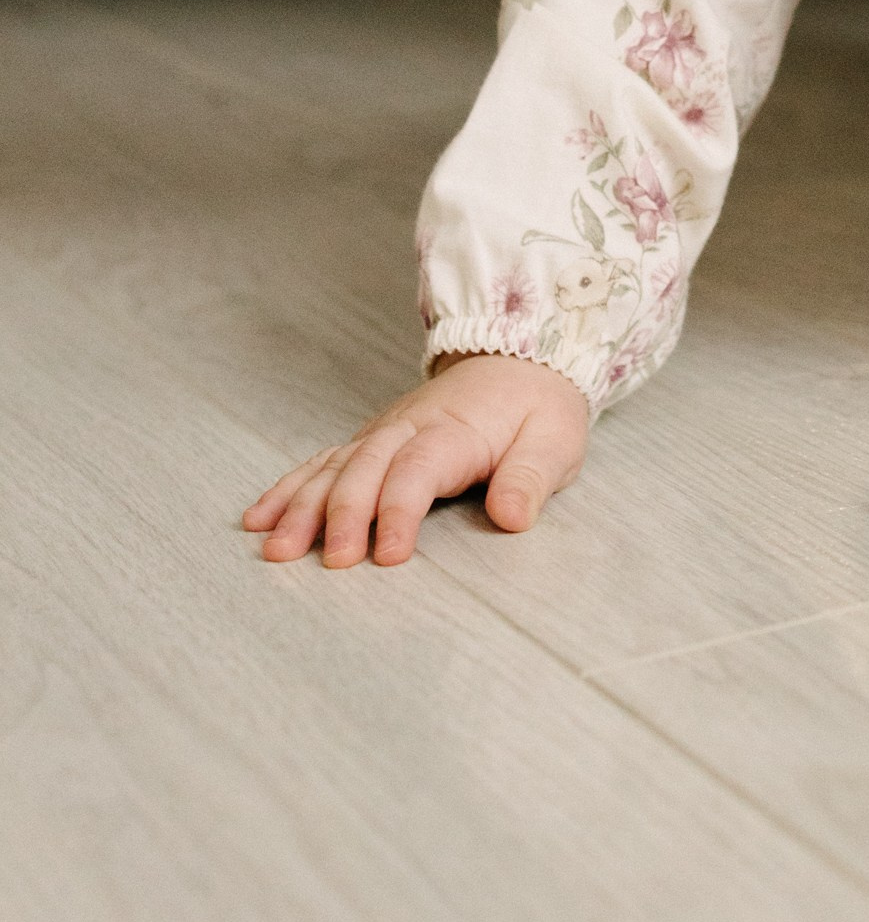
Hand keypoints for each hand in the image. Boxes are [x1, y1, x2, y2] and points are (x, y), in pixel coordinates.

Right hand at [243, 353, 589, 567]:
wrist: (522, 359)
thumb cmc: (539, 409)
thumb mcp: (556, 441)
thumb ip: (531, 477)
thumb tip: (513, 516)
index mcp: (455, 430)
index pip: (418, 470)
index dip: (398, 511)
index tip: (388, 556)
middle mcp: (409, 427)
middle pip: (366, 467)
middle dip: (343, 515)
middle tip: (330, 563)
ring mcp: (384, 432)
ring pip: (335, 466)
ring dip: (303, 506)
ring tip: (276, 549)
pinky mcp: (371, 441)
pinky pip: (323, 461)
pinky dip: (290, 488)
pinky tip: (260, 518)